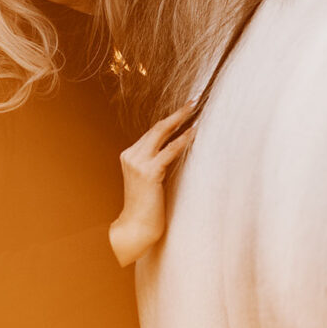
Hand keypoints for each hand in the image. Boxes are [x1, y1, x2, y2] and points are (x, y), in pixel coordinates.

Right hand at [109, 103, 196, 266]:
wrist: (136, 227)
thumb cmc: (148, 206)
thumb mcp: (150, 179)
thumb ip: (158, 162)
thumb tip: (178, 147)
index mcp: (130, 155)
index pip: (153, 132)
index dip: (170, 119)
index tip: (186, 108)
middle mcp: (131, 155)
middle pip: (157, 128)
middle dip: (177, 113)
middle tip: (195, 100)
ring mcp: (138, 163)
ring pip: (161, 133)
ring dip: (181, 119)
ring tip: (196, 109)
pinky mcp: (148, 172)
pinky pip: (169, 151)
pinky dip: (183, 140)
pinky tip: (194, 131)